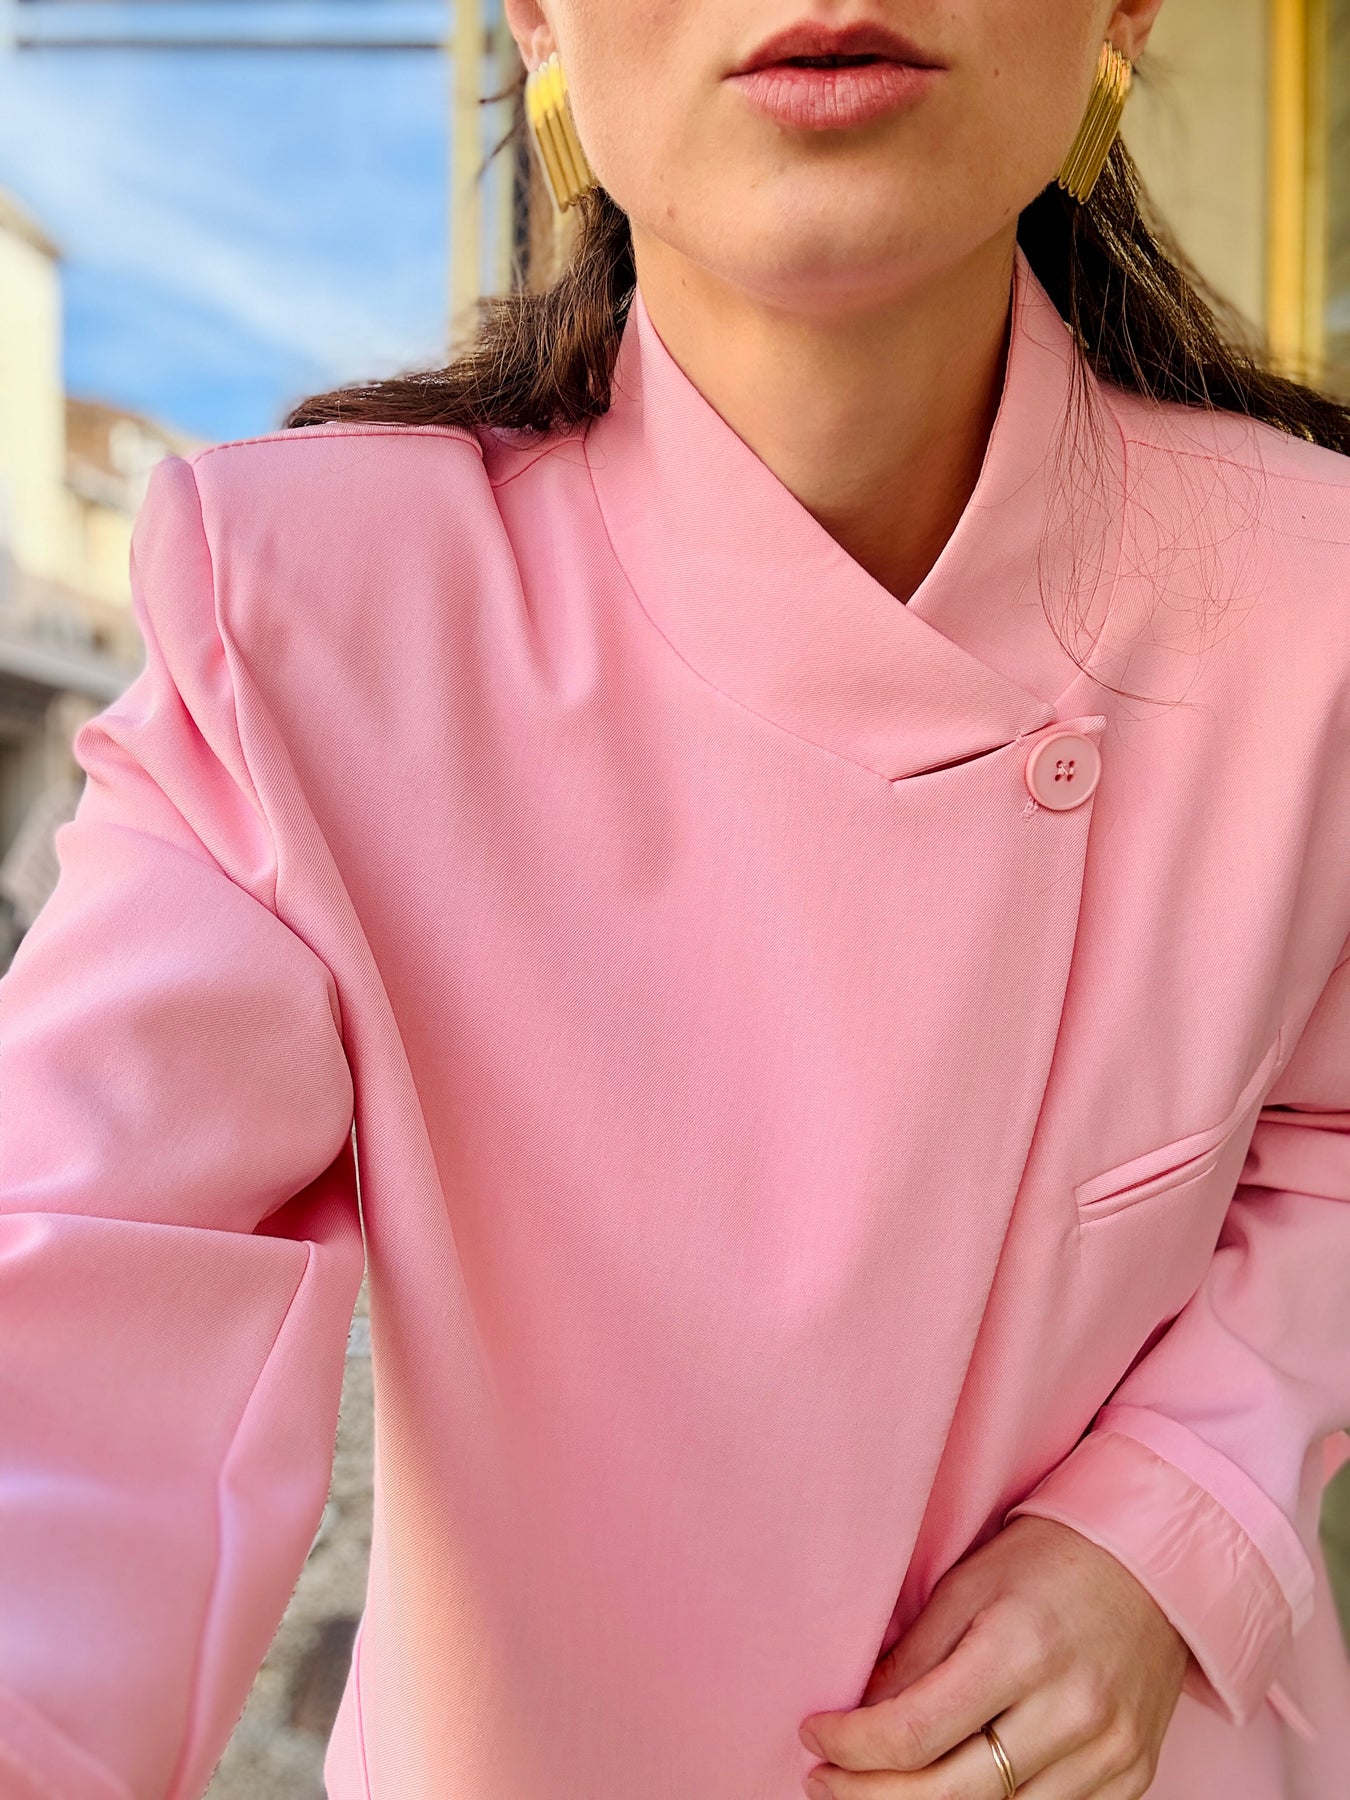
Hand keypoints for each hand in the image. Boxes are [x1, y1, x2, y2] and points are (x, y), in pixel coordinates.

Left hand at [797, 1515, 1190, 1797]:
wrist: (1156, 1565)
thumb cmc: (1050, 1561)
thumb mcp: (968, 1586)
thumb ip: (914, 1657)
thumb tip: (855, 1715)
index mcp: (1019, 1649)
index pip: (912, 1733)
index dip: (850, 1746)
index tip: (813, 1735)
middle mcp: (1069, 1712)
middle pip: (948, 1796)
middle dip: (870, 1798)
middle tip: (824, 1780)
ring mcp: (1107, 1755)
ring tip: (878, 1791)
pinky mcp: (1131, 1778)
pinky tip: (950, 1793)